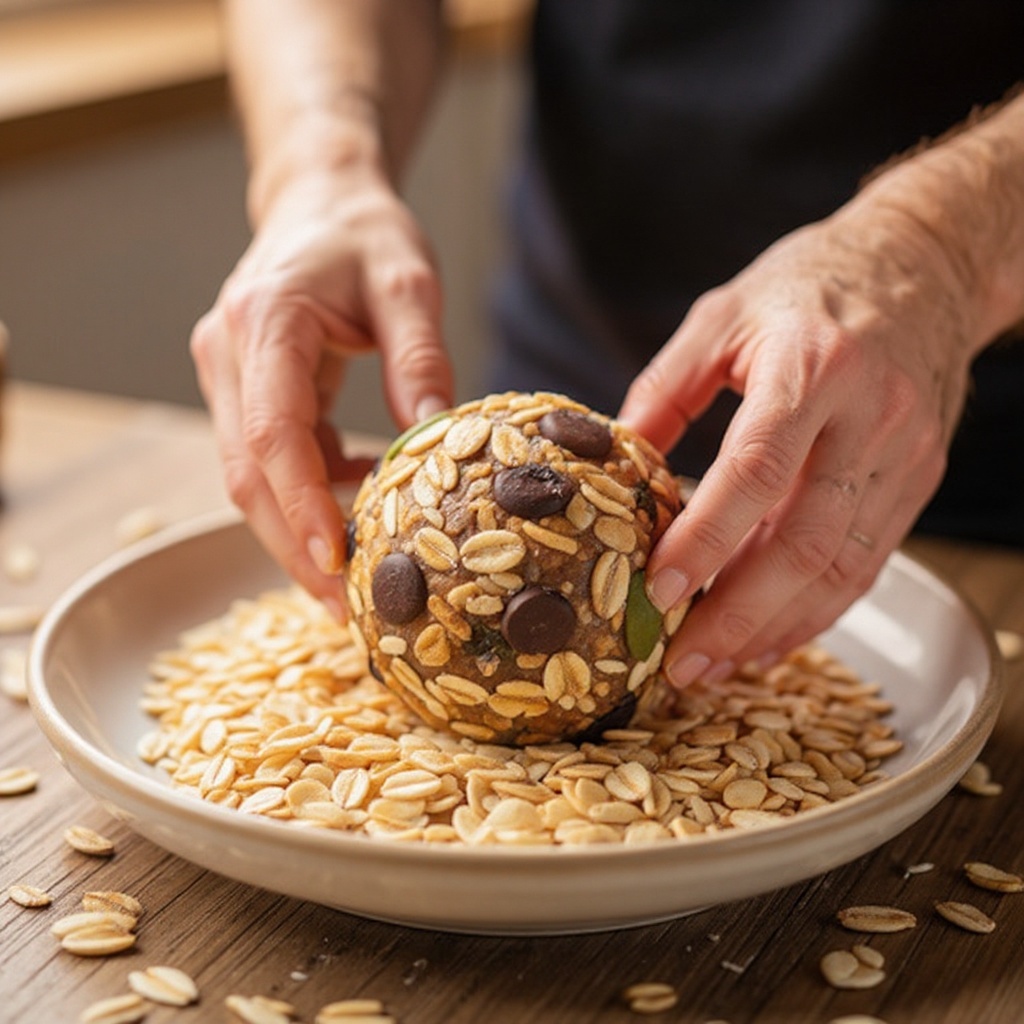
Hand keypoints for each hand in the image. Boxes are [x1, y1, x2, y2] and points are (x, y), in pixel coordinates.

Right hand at [191, 169, 452, 614]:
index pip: (270, 433)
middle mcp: (228, 355)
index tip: (336, 559)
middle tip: (343, 605)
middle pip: (246, 473)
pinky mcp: (243, 391)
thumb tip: (435, 438)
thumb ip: (419, 358)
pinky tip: (358, 503)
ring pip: (248, 476)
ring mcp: (227, 375)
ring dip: (297, 530)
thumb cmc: (362, 232)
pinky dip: (309, 493)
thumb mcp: (407, 283)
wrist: (318, 200)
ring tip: (353, 577)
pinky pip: (269, 459)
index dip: (300, 503)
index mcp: (264, 322)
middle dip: (293, 544)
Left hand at [619, 203, 980, 686]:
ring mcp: (904, 454)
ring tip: (718, 666)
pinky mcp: (918, 478)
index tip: (657, 591)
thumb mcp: (722, 316)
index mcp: (811, 366)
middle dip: (739, 615)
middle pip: (805, 541)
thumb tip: (615, 463)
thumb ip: (665, 390)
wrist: (925, 262)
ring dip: (777, 629)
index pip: (755, 470)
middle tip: (682, 665)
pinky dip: (817, 610)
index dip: (706, 539)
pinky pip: (867, 563)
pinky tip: (770, 636)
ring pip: (843, 567)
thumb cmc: (810, 285)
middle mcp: (869, 416)